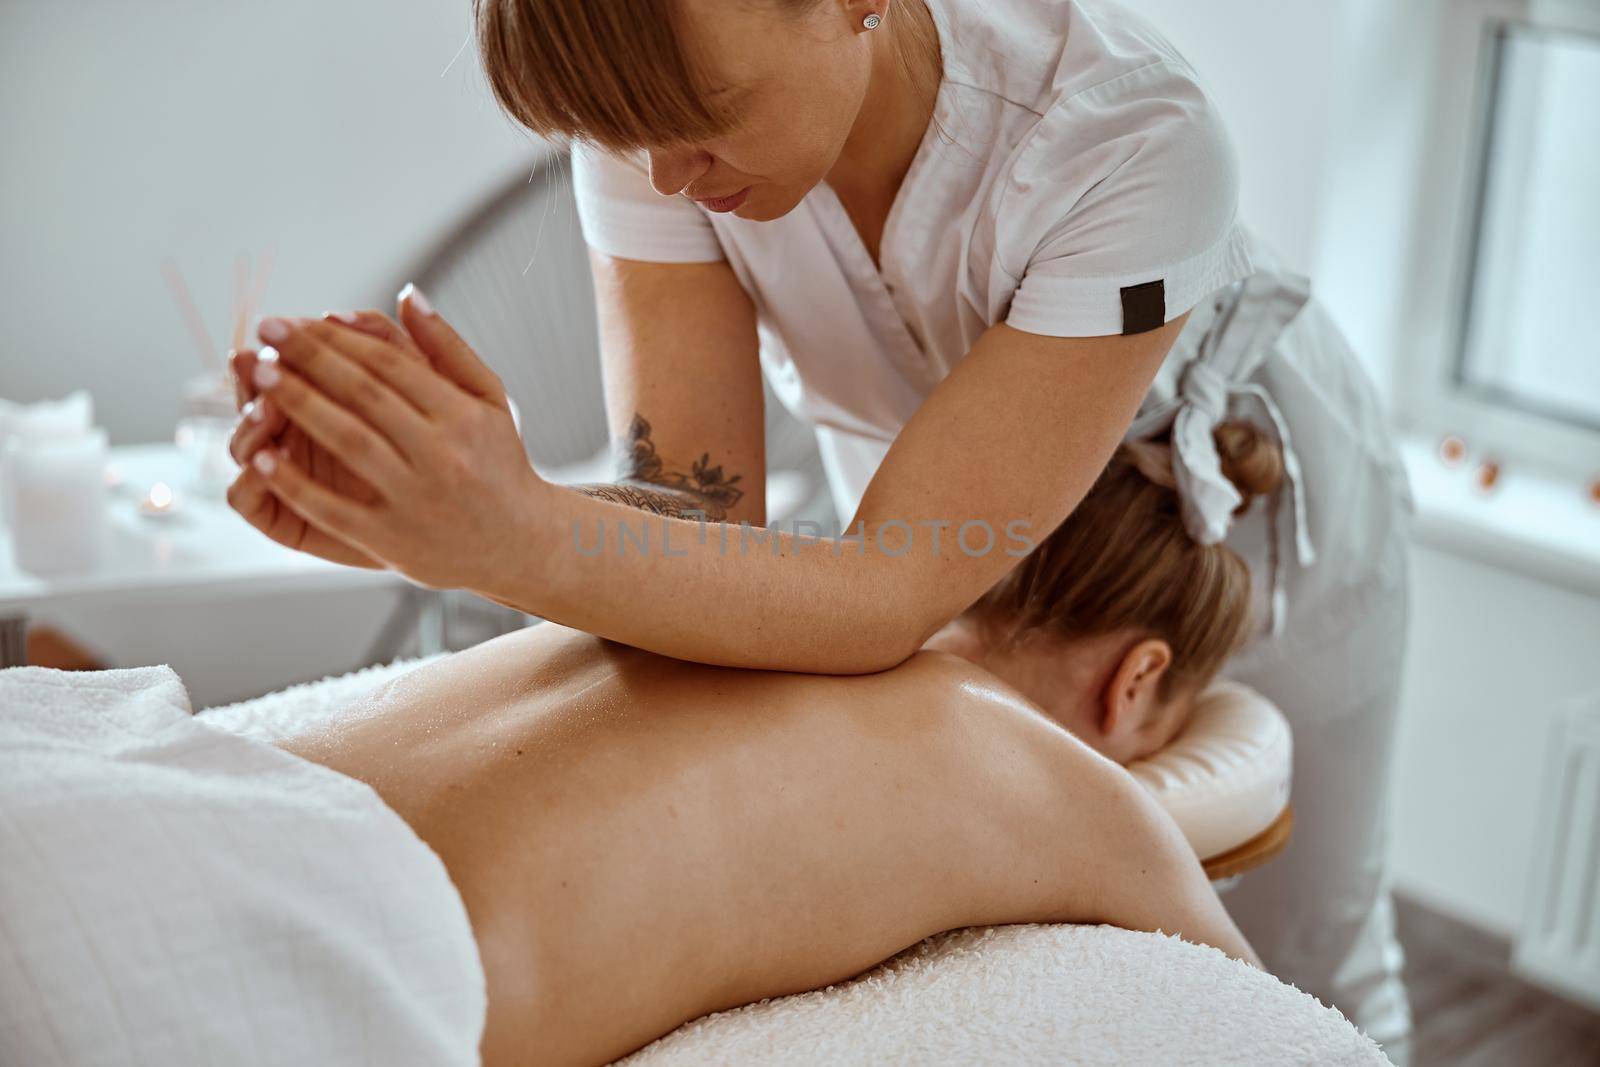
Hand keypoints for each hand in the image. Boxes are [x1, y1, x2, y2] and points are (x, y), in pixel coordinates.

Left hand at [236, 286, 547, 590]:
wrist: (521, 544)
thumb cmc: (498, 465)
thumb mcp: (489, 399)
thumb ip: (447, 347)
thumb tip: (407, 294)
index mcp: (462, 416)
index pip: (389, 365)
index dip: (337, 338)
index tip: (295, 320)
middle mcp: (441, 454)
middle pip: (363, 395)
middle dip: (308, 359)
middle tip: (266, 333)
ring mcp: (415, 499)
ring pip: (349, 441)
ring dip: (299, 405)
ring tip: (260, 377)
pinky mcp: (392, 540)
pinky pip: (335, 510)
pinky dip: (296, 485)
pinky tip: (262, 459)